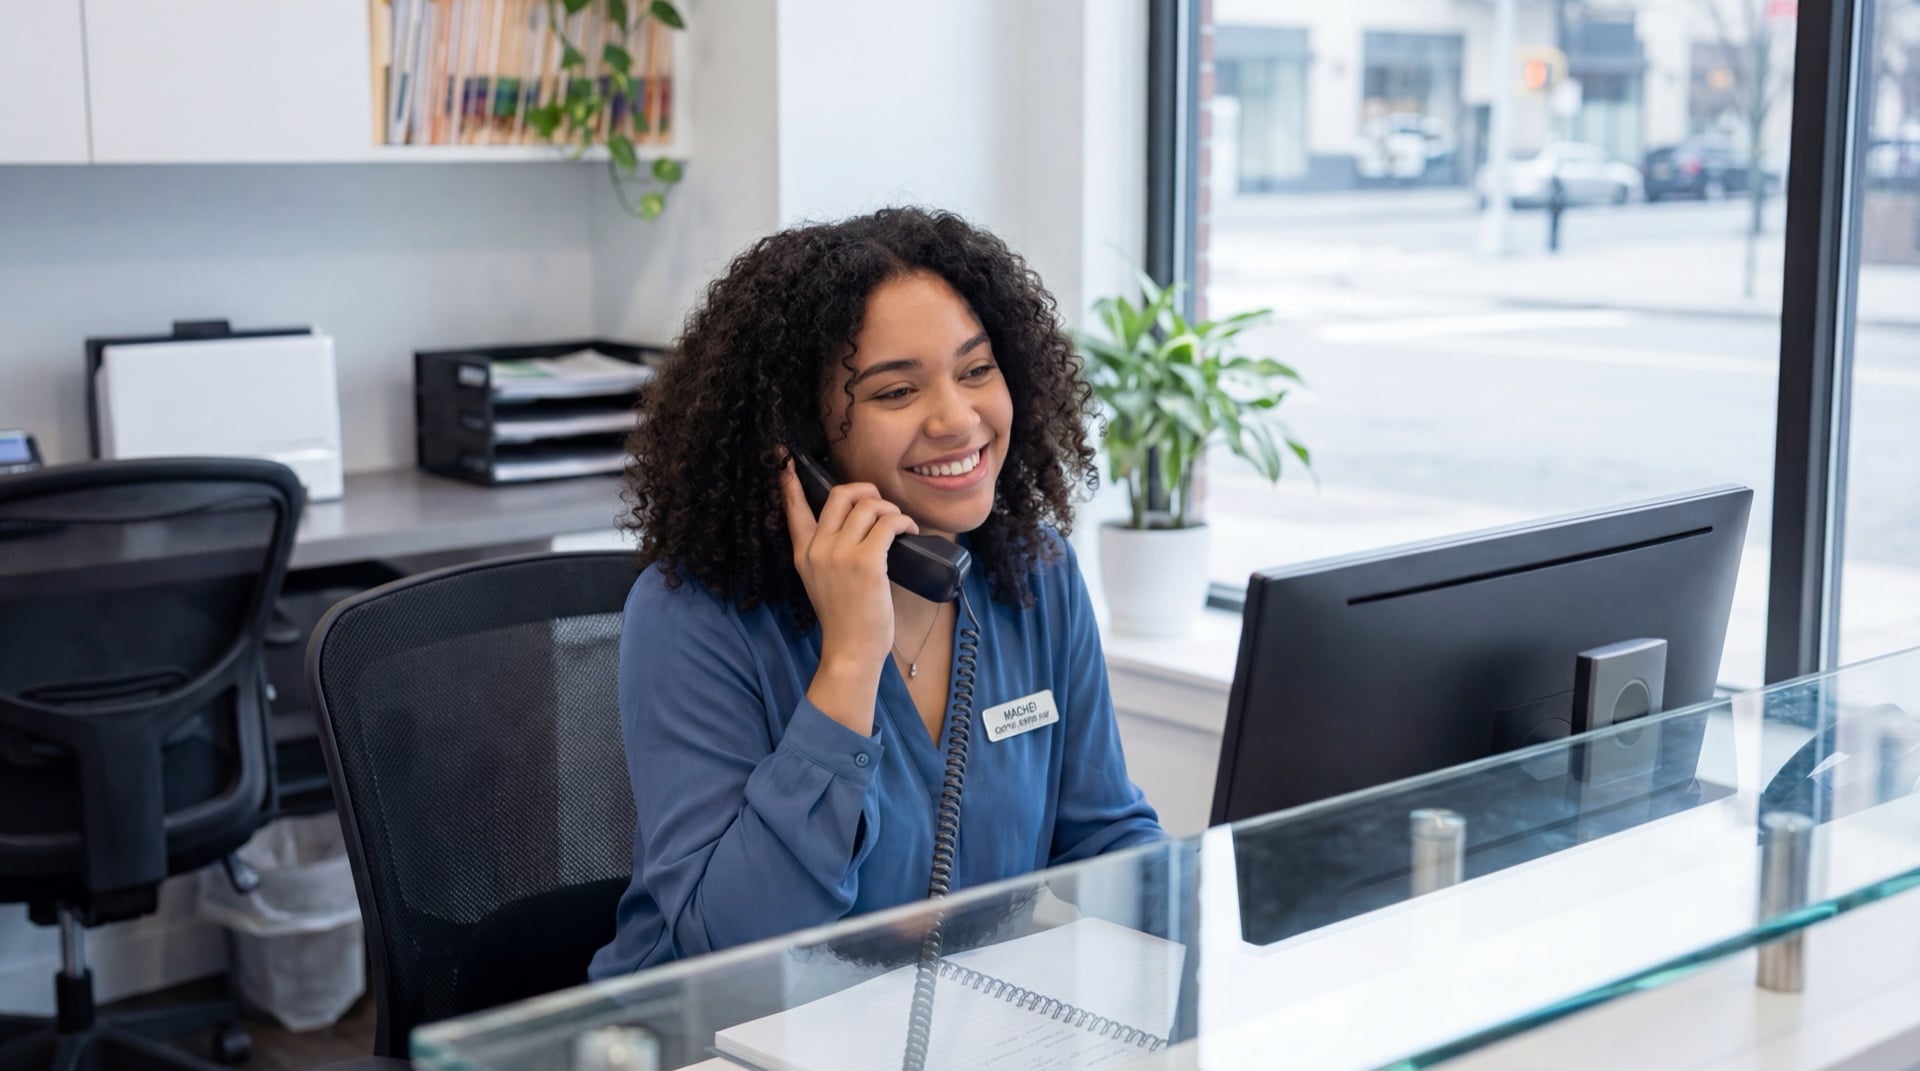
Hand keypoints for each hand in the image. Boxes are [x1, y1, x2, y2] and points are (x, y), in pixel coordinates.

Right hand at [779, 460, 918, 732]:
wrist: (850, 649)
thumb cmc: (845, 618)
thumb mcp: (821, 581)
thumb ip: (827, 552)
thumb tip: (857, 523)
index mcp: (803, 552)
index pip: (794, 507)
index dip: (792, 482)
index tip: (787, 460)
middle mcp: (817, 548)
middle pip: (841, 494)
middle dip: (866, 491)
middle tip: (881, 505)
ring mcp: (840, 554)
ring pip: (869, 506)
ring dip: (891, 510)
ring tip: (900, 526)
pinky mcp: (866, 562)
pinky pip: (888, 523)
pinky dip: (903, 522)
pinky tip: (910, 532)